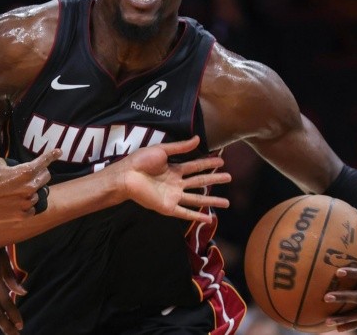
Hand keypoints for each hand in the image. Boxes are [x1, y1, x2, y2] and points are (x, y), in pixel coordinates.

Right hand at [0, 149, 59, 222]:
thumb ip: (10, 164)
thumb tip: (13, 167)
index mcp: (25, 172)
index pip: (44, 161)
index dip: (52, 155)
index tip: (58, 152)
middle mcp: (30, 187)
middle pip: (45, 178)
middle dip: (39, 174)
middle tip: (29, 175)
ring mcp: (27, 203)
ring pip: (38, 194)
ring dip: (30, 191)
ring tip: (15, 192)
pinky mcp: (23, 215)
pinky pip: (31, 208)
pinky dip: (26, 205)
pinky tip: (14, 203)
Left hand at [110, 136, 230, 222]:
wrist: (126, 176)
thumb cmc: (140, 161)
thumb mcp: (162, 150)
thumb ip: (180, 147)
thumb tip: (198, 138)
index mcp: (174, 169)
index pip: (195, 166)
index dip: (208, 163)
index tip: (221, 161)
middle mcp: (176, 183)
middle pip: (199, 182)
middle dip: (214, 180)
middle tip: (229, 177)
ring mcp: (173, 196)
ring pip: (197, 199)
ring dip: (211, 201)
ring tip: (227, 202)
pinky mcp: (168, 207)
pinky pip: (185, 213)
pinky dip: (197, 216)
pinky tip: (210, 218)